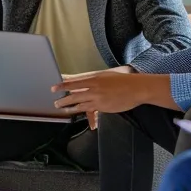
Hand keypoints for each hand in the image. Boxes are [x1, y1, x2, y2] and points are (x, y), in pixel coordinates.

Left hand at [52, 71, 174, 115]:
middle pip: (74, 93)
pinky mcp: (102, 106)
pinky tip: (79, 115)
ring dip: (69, 107)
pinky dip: (85, 115)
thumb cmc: (125, 80)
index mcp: (94, 77)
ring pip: (79, 103)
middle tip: (55, 102)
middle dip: (63, 98)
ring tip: (63, 109)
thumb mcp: (107, 75)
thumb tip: (85, 82)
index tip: (54, 87)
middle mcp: (93, 87)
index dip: (63, 85)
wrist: (137, 88)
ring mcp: (97, 97)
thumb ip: (95, 79)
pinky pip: (90, 111)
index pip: (74, 81)